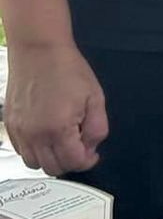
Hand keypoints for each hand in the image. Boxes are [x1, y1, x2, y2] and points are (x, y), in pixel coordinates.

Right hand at [5, 44, 107, 175]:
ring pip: (34, 163)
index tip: (93, 153)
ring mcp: (19, 131)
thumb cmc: (67, 69)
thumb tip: (92, 147)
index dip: (88, 161)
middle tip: (80, 145)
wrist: (38, 51)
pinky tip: (47, 134)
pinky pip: (21, 150)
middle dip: (70, 161)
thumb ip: (97, 128)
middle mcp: (34, 134)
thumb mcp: (95, 97)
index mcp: (58, 128)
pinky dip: (35, 150)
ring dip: (51, 158)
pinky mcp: (10, 125)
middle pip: (53, 168)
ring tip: (63, 140)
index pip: (73, 162)